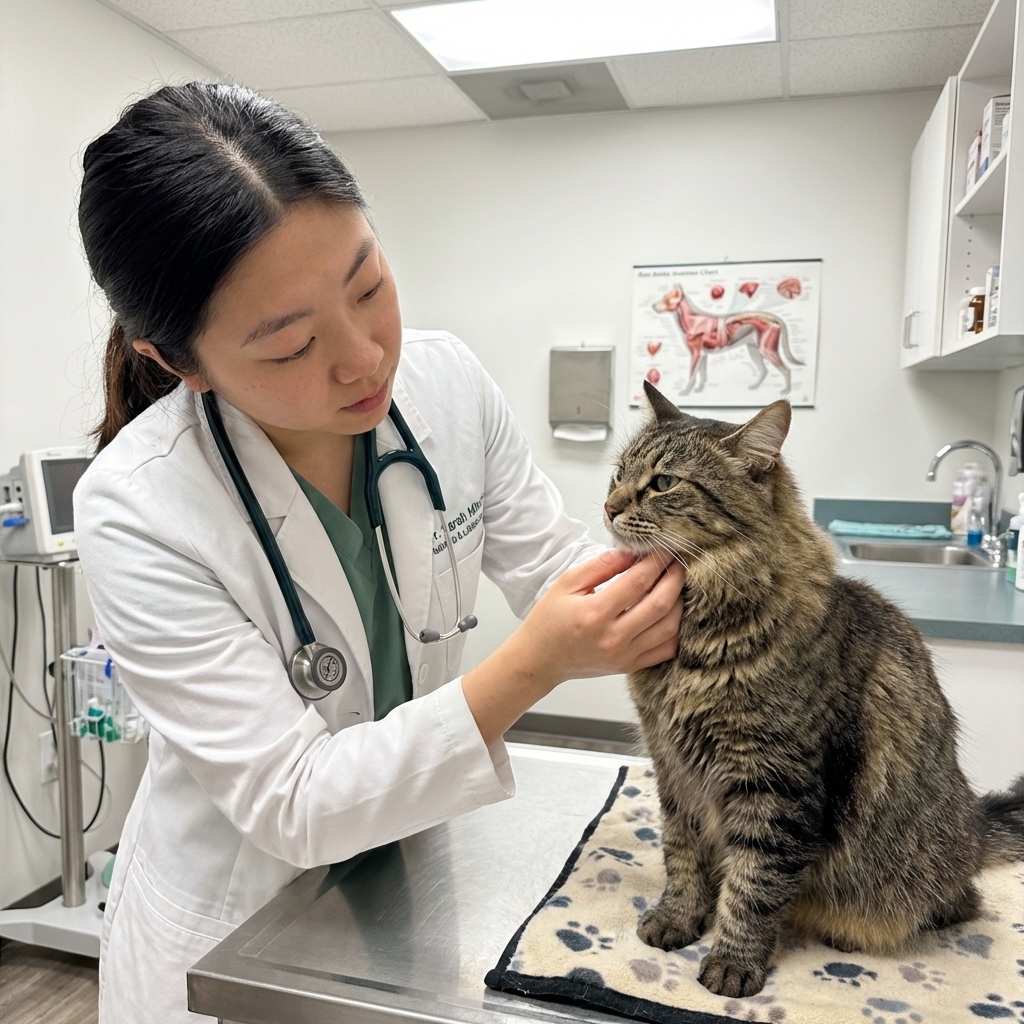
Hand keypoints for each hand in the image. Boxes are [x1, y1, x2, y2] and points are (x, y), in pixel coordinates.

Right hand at [461, 549, 683, 744]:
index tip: (665, 548)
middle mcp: (613, 638)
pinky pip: (666, 650)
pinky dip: (676, 630)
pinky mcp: (629, 666)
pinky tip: (673, 612)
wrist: (540, 660)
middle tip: (678, 562)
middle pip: (660, 604)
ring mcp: (624, 655)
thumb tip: (632, 552)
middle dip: (675, 578)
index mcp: (595, 614)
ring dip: (679, 602)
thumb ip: (601, 565)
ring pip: (669, 628)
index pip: (638, 582)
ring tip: (676, 584)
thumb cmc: (549, 620)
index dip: (656, 562)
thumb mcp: (567, 583)